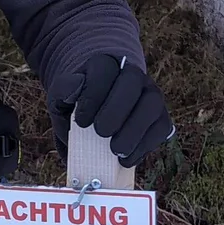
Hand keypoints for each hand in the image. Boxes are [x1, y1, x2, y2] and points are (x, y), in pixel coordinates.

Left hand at [56, 54, 175, 166]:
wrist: (97, 116)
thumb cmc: (78, 107)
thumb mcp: (61, 99)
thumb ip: (63, 91)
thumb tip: (77, 85)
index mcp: (105, 65)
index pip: (104, 70)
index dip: (93, 95)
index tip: (81, 122)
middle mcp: (132, 75)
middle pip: (132, 81)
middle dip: (117, 109)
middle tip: (102, 133)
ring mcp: (150, 94)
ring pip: (152, 103)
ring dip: (135, 129)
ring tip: (116, 151)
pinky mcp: (161, 117)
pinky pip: (161, 127)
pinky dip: (145, 145)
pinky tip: (126, 159)